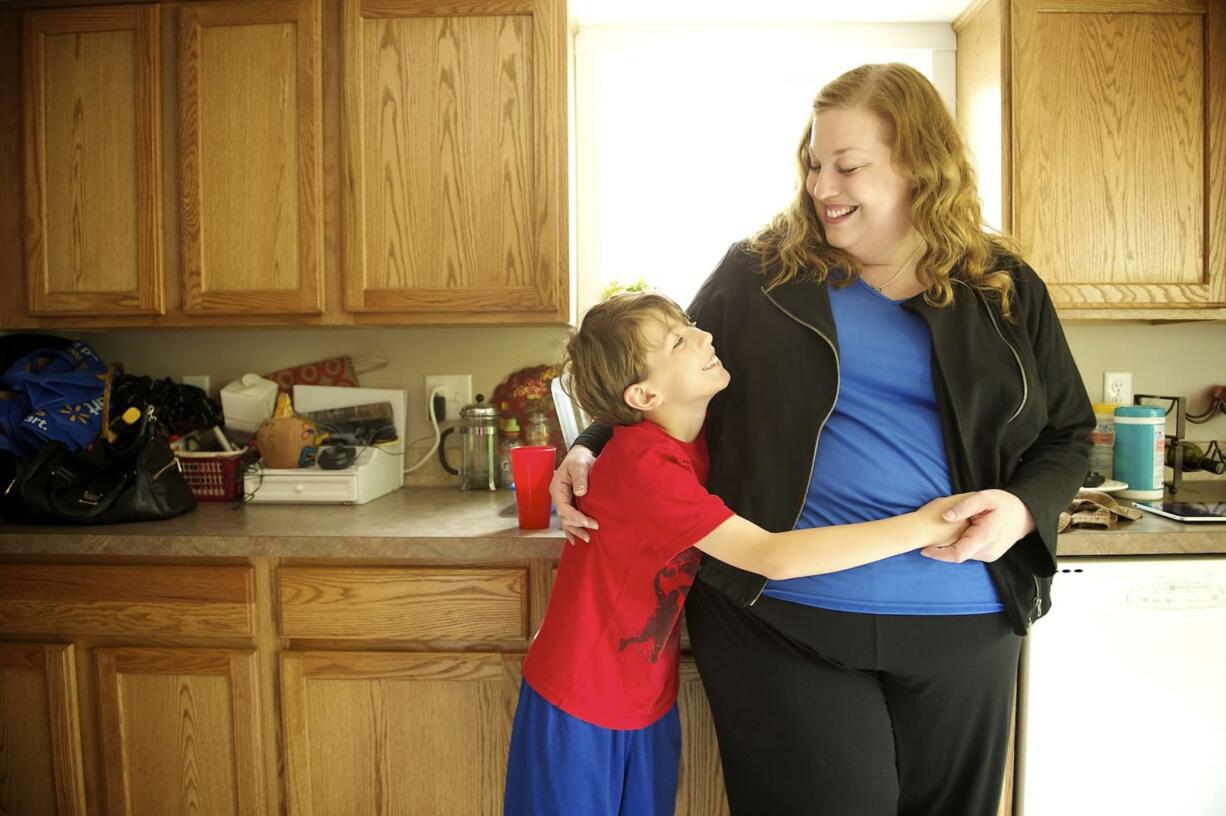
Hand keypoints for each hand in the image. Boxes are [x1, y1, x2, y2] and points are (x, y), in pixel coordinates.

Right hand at [549, 445, 598, 543]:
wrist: (582, 454)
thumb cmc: (579, 458)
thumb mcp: (579, 465)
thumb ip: (580, 478)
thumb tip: (580, 493)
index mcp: (557, 488)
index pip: (564, 509)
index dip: (576, 517)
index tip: (590, 523)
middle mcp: (559, 497)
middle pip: (565, 518)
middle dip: (578, 526)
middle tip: (592, 531)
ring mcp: (564, 501)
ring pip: (567, 521)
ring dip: (576, 530)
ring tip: (587, 539)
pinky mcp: (571, 502)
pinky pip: (570, 518)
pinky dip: (573, 529)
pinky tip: (575, 540)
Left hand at [920, 489, 1034, 563]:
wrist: (1025, 514)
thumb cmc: (1004, 503)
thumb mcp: (983, 497)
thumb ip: (964, 507)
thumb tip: (945, 517)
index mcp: (985, 537)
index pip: (957, 554)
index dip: (939, 555)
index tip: (924, 550)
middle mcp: (987, 551)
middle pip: (958, 555)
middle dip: (942, 549)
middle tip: (929, 538)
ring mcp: (990, 555)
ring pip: (964, 555)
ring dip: (951, 547)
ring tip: (944, 533)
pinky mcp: (990, 555)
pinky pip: (970, 553)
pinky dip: (961, 546)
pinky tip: (957, 535)